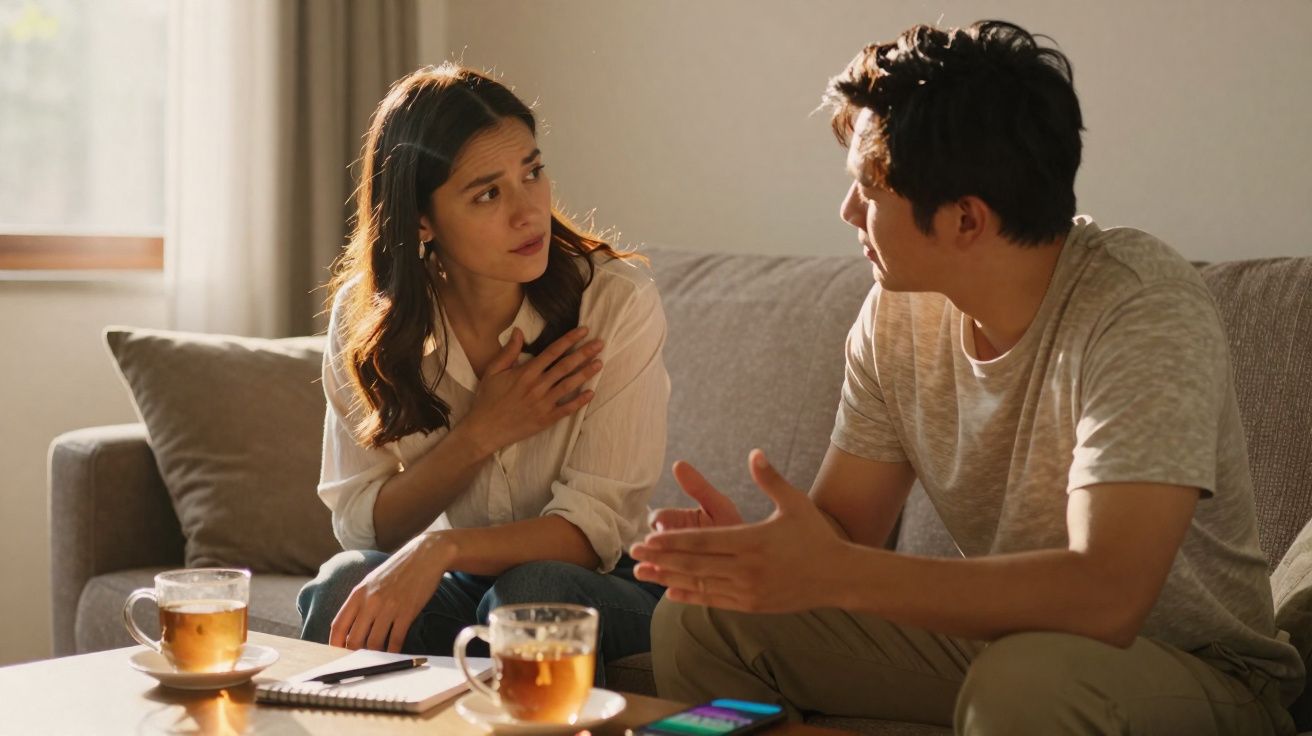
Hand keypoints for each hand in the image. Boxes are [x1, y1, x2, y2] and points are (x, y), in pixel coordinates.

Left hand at [330, 533, 453, 651]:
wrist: (425, 555)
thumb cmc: (398, 569)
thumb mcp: (372, 581)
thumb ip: (360, 601)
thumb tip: (351, 626)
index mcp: (358, 594)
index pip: (338, 626)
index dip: (335, 644)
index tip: (337, 654)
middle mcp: (370, 602)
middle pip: (354, 639)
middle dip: (354, 654)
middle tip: (359, 661)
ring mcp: (389, 607)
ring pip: (374, 643)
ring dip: (375, 656)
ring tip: (377, 659)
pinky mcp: (407, 612)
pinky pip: (396, 640)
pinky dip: (393, 651)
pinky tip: (394, 654)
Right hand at [460, 326, 602, 453]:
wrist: (484, 430)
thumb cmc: (487, 399)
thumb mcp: (493, 371)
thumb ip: (509, 351)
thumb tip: (518, 330)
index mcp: (526, 372)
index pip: (552, 351)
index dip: (569, 339)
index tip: (584, 330)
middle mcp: (537, 386)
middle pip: (565, 366)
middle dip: (584, 353)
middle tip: (600, 344)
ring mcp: (543, 403)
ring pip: (569, 385)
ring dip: (586, 373)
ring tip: (600, 363)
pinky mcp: (546, 419)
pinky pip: (567, 409)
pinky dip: (580, 401)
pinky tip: (591, 393)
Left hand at [631, 449, 845, 612]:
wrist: (839, 577)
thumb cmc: (816, 536)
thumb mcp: (795, 503)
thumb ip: (770, 479)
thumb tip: (754, 452)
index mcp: (752, 541)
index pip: (703, 542)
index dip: (673, 541)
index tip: (648, 538)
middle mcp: (747, 569)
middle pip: (694, 563)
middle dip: (661, 558)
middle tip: (632, 554)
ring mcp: (748, 590)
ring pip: (700, 584)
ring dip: (668, 578)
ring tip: (642, 574)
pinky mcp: (751, 605)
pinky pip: (714, 600)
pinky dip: (690, 596)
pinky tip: (670, 591)